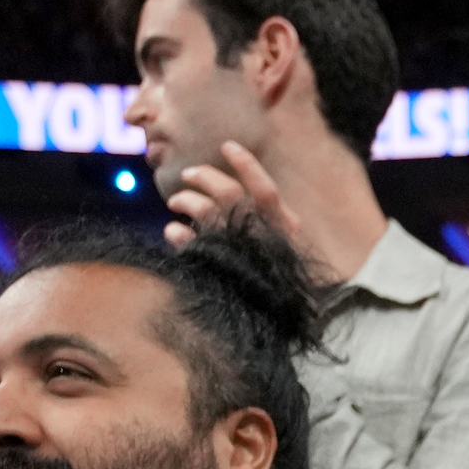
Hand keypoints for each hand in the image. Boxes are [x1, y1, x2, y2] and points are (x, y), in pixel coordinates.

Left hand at [157, 137, 362, 284]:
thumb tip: (292, 216)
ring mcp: (240, 252)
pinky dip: (178, 234)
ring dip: (186, 201)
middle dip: (204, 178)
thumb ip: (290, 230)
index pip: (265, 190)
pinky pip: (192, 244)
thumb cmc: (290, 283)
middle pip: (229, 194)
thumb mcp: (296, 252)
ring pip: (207, 213)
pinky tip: (172, 231)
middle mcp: (262, 237)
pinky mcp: (222, 268)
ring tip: (175, 204)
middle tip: (189, 174)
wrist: (288, 322)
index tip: (227, 146)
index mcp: (283, 229)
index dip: (246, 165)